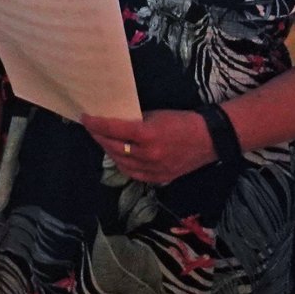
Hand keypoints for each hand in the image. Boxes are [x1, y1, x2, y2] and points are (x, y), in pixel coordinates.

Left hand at [82, 110, 216, 185]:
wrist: (210, 139)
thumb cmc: (182, 121)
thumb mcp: (155, 115)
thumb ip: (134, 121)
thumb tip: (114, 122)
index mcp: (147, 135)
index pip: (113, 130)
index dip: (96, 124)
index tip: (84, 118)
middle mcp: (148, 155)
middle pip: (114, 147)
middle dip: (99, 137)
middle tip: (91, 127)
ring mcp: (154, 170)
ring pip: (121, 163)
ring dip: (108, 151)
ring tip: (102, 140)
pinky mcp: (160, 179)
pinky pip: (134, 174)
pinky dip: (122, 164)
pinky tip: (118, 155)